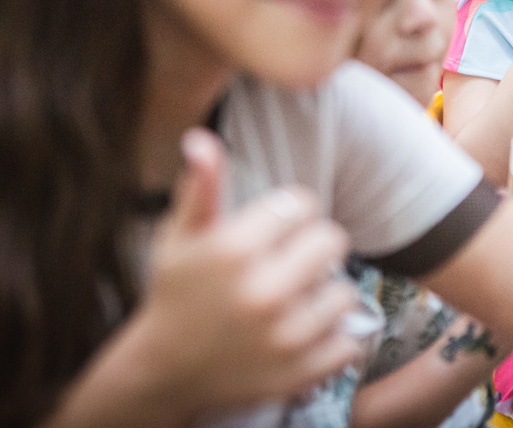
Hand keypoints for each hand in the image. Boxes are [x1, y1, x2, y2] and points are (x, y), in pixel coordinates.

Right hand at [132, 128, 362, 419]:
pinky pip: (348, 342)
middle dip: (312, 248)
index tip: (270, 232)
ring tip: (293, 301)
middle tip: (288, 264)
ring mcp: (285, 338)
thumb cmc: (175, 294)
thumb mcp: (179, 238)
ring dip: (323, 295)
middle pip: (332, 241)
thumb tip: (201, 138)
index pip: (302, 204)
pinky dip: (332, 339)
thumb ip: (199, 187)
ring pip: (344, 292)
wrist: (164, 373)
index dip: (288, 215)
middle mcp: (262, 292)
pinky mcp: (301, 374)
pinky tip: (303, 334)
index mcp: (232, 250)